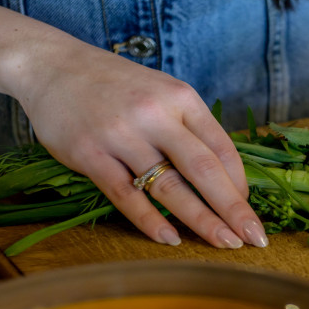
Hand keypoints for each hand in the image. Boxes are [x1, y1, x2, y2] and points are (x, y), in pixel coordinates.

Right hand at [16, 39, 267, 249]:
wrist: (53, 65)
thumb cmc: (117, 86)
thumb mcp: (163, 92)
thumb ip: (190, 128)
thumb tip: (224, 177)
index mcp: (181, 98)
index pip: (222, 148)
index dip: (241, 185)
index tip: (250, 212)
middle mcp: (156, 114)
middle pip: (204, 170)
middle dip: (233, 209)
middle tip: (254, 238)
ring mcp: (122, 134)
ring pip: (169, 187)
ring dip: (201, 220)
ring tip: (224, 243)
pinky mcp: (90, 153)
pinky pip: (126, 195)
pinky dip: (150, 221)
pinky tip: (170, 239)